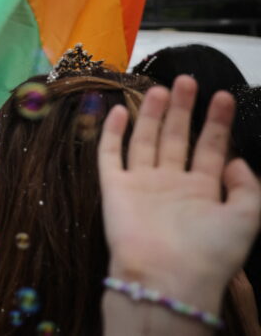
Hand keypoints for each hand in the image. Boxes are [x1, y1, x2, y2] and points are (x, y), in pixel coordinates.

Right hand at [98, 76, 260, 313]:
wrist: (167, 277)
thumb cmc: (210, 251)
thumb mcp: (247, 218)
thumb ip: (247, 187)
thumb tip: (235, 160)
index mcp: (203, 192)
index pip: (210, 148)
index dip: (217, 122)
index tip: (223, 96)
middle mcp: (171, 184)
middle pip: (176, 138)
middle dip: (183, 109)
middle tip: (187, 81)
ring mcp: (142, 185)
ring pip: (145, 141)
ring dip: (151, 114)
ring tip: (160, 88)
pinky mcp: (115, 188)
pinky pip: (110, 155)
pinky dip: (113, 133)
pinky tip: (119, 112)